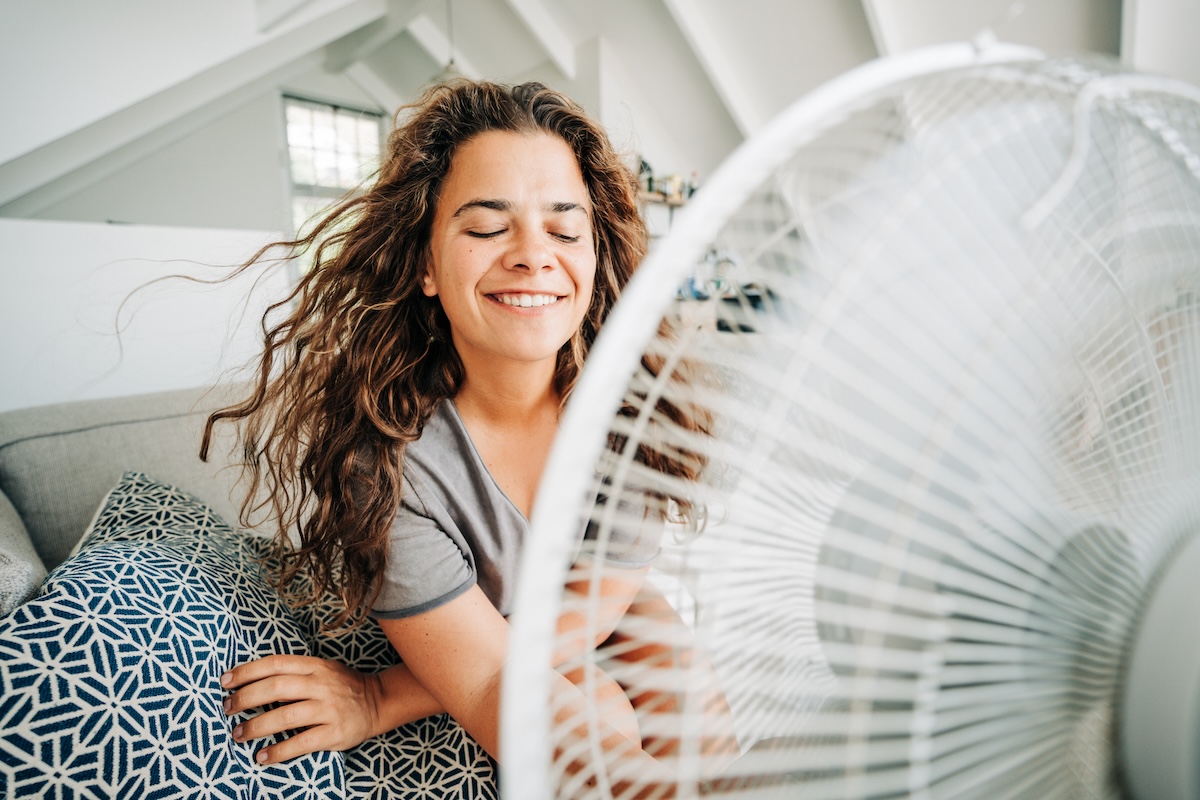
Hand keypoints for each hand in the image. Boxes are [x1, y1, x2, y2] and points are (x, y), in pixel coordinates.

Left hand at [221, 654, 381, 764]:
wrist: (378, 702)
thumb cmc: (341, 686)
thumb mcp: (321, 669)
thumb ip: (294, 672)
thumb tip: (252, 681)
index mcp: (315, 666)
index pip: (276, 663)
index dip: (247, 671)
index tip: (225, 682)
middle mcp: (321, 685)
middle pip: (276, 688)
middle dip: (245, 699)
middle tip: (227, 709)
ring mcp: (329, 709)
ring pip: (285, 717)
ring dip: (256, 727)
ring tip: (238, 735)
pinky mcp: (335, 733)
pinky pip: (301, 743)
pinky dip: (278, 752)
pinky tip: (261, 757)